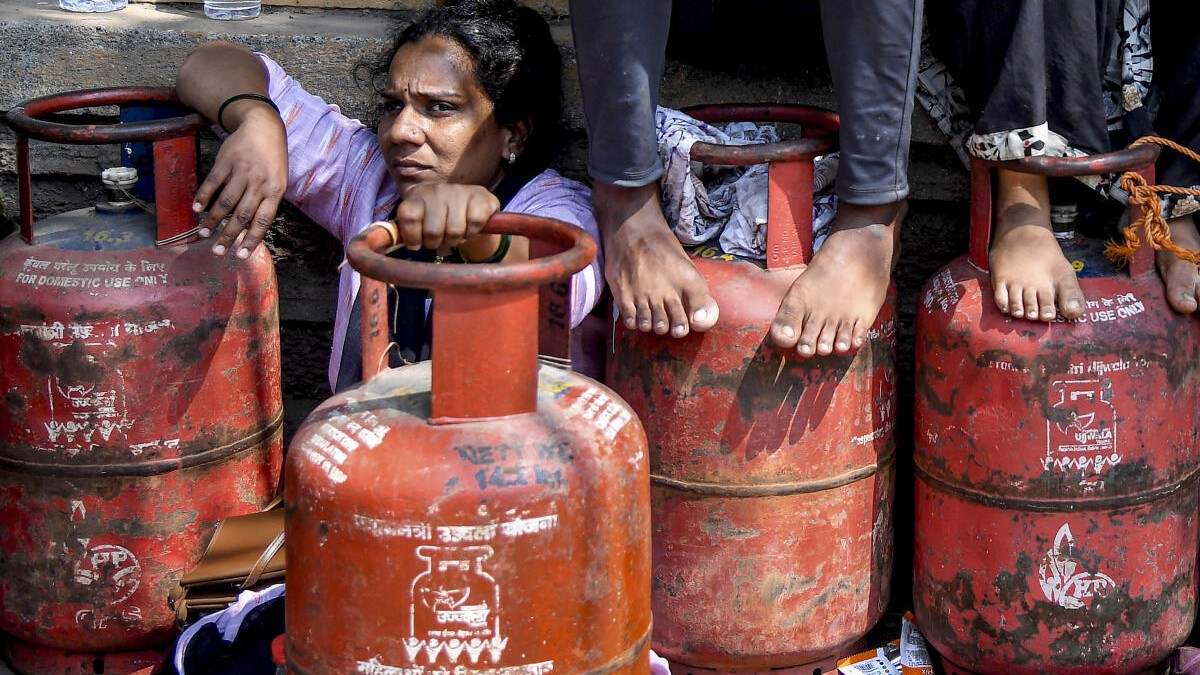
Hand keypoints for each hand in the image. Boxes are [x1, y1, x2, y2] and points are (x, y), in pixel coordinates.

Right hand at [192, 106, 287, 257]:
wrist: (262, 126)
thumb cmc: (272, 159)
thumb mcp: (278, 181)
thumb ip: (266, 204)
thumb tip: (249, 231)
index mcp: (275, 191)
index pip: (263, 221)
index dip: (251, 240)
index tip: (240, 255)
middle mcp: (258, 183)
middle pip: (242, 215)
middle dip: (228, 236)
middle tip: (217, 251)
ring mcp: (241, 172)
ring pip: (225, 201)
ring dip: (213, 220)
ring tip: (203, 233)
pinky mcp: (225, 161)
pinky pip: (212, 182)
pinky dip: (203, 197)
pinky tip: (196, 209)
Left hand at [393, 183, 500, 251]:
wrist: (473, 206)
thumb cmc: (439, 219)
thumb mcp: (419, 222)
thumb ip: (402, 231)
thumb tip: (380, 242)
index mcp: (417, 197)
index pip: (408, 217)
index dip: (412, 237)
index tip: (417, 244)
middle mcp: (437, 190)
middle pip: (432, 230)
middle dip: (436, 243)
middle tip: (439, 240)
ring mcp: (460, 191)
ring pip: (454, 230)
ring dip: (455, 240)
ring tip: (455, 235)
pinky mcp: (481, 196)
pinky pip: (473, 223)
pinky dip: (472, 233)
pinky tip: (470, 228)